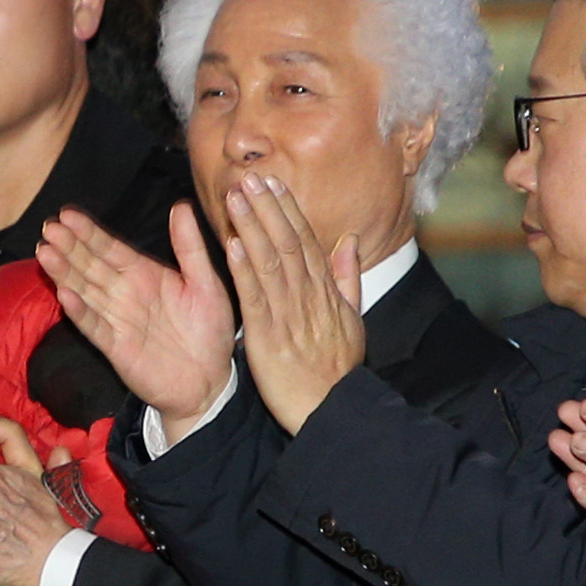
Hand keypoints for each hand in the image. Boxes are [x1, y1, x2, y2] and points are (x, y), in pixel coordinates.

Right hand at [39, 205, 235, 437]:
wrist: (211, 382)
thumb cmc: (210, 332)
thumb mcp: (207, 284)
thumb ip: (190, 248)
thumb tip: (181, 206)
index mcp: (143, 274)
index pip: (110, 248)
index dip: (88, 232)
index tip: (66, 214)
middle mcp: (124, 293)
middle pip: (90, 265)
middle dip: (69, 246)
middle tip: (49, 227)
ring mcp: (116, 319)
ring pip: (84, 291)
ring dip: (64, 273)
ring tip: (45, 253)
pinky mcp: (115, 347)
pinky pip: (95, 327)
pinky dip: (80, 312)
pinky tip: (64, 295)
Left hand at [223, 180, 364, 432]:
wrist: (331, 408)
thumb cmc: (337, 368)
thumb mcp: (352, 320)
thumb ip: (348, 278)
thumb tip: (350, 240)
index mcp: (326, 292)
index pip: (305, 242)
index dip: (287, 210)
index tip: (272, 183)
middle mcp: (309, 297)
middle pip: (287, 244)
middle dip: (267, 208)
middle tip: (249, 177)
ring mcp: (289, 315)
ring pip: (270, 263)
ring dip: (252, 227)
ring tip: (235, 198)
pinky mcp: (268, 336)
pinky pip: (255, 297)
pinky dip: (244, 270)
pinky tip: (232, 245)